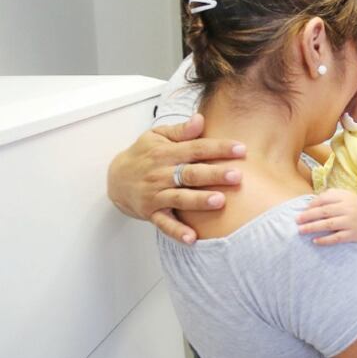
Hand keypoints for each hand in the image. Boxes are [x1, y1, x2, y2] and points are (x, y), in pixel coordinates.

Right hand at [105, 113, 245, 243]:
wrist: (115, 178)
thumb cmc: (143, 154)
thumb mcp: (157, 135)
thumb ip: (181, 130)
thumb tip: (200, 119)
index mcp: (166, 153)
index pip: (196, 148)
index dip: (219, 148)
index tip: (241, 149)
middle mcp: (161, 174)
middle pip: (191, 174)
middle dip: (214, 174)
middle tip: (237, 175)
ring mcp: (156, 194)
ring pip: (180, 198)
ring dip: (200, 200)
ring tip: (220, 201)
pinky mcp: (151, 212)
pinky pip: (165, 224)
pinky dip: (177, 232)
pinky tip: (193, 238)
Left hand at [297, 189, 356, 244]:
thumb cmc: (355, 207)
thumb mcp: (346, 196)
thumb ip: (330, 195)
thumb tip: (311, 203)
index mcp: (345, 198)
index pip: (325, 199)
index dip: (312, 204)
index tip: (302, 210)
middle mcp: (348, 209)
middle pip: (324, 212)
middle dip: (308, 216)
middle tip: (296, 220)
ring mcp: (350, 222)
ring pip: (328, 225)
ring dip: (313, 227)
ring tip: (301, 230)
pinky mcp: (352, 235)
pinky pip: (336, 238)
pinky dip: (325, 240)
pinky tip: (314, 241)